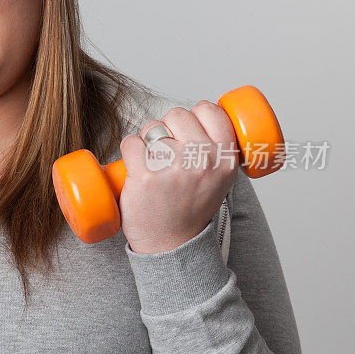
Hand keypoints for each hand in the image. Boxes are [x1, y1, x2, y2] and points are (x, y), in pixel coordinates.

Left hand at [119, 101, 238, 252]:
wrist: (171, 243)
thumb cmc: (191, 207)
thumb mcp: (219, 178)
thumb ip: (217, 148)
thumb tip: (202, 113)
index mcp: (225, 158)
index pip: (210, 110)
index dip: (194, 115)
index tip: (187, 130)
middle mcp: (203, 160)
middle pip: (176, 114)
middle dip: (167, 127)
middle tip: (167, 153)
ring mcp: (174, 167)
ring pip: (151, 128)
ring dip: (147, 141)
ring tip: (155, 166)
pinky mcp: (146, 175)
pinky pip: (131, 142)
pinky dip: (129, 151)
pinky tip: (136, 167)